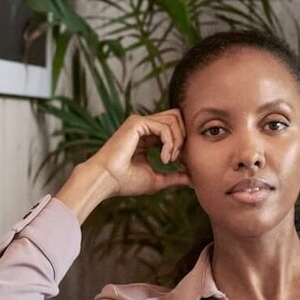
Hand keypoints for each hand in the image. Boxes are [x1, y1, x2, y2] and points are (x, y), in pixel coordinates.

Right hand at [55, 110, 190, 219]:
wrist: (107, 180)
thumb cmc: (125, 182)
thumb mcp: (157, 179)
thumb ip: (174, 176)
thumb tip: (193, 179)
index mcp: (146, 136)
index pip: (174, 127)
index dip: (183, 143)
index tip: (182, 164)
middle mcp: (143, 126)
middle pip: (177, 117)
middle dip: (184, 137)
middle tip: (179, 159)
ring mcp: (139, 122)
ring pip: (174, 119)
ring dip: (178, 141)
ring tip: (170, 160)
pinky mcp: (137, 123)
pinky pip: (165, 127)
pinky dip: (170, 143)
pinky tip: (164, 159)